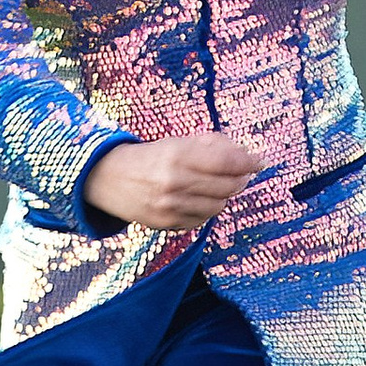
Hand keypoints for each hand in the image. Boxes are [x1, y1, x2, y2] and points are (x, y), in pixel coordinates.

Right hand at [80, 133, 264, 231]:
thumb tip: (246, 155)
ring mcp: (170, 207)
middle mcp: (174, 183)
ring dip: (225, 195)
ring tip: (219, 184)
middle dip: (240, 178)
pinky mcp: (166, 224)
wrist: (106, 179)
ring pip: (219, 206)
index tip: (260, 161)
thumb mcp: (176, 142)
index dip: (249, 162)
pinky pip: (202, 220)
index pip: (226, 162)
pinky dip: (208, 209)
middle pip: (228, 186)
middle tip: (242, 172)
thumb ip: (211, 146)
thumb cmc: (147, 157)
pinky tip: (201, 198)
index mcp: (176, 156)